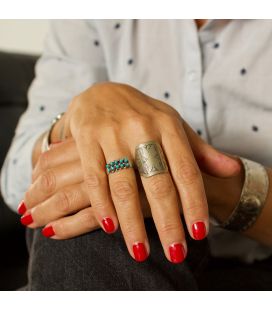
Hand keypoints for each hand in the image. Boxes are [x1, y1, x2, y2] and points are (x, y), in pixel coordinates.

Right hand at [22, 82, 240, 262]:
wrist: (101, 92)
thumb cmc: (142, 114)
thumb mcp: (173, 126)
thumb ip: (200, 151)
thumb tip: (233, 170)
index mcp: (168, 126)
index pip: (187, 170)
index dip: (195, 203)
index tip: (199, 233)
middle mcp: (142, 128)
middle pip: (158, 183)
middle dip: (168, 222)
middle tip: (175, 253)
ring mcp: (112, 134)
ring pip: (124, 186)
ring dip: (133, 223)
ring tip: (140, 253)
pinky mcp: (87, 138)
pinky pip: (95, 177)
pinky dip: (102, 205)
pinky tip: (110, 227)